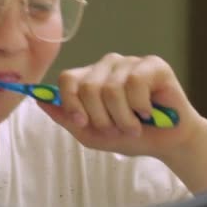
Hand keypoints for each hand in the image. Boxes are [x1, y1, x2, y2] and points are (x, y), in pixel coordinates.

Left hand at [38, 53, 205, 158]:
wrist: (167, 143)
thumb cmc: (130, 135)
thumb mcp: (91, 134)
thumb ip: (66, 117)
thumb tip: (39, 100)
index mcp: (90, 78)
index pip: (67, 79)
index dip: (71, 103)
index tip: (82, 122)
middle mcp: (107, 66)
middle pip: (88, 87)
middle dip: (102, 118)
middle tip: (117, 128)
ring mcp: (130, 63)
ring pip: (111, 88)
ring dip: (123, 117)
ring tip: (134, 125)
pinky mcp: (153, 64)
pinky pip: (135, 82)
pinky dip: (140, 106)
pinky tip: (148, 112)